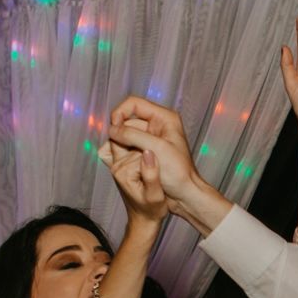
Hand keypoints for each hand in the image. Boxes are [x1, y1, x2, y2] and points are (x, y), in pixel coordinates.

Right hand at [109, 97, 217, 223]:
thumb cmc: (178, 172)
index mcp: (165, 117)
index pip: (134, 103)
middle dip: (120, 132)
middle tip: (119, 149)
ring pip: (127, 133)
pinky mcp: (147, 149)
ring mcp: (152, 136)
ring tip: (128, 158)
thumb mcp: (155, 149)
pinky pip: (129, 145)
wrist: (185, 194)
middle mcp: (158, 123)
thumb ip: (133, 136)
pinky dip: (125, 151)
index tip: (112, 129)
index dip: (120, 113)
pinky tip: (128, 162)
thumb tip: (112, 129)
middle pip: (128, 119)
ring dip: (122, 144)